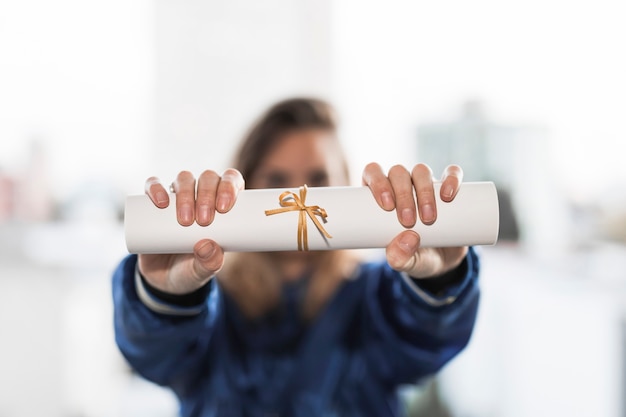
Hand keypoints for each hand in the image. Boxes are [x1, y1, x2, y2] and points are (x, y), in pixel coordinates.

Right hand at [138, 169, 244, 293]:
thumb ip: (209, 263)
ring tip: (185, 220)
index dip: (229, 186)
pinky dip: (155, 188)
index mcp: (223, 204)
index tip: (223, 207)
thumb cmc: (191, 270)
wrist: (162, 281)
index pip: (231, 181)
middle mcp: (202, 195)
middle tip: (204, 220)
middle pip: (207, 178)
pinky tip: (160, 201)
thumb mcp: (202, 271)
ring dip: (186, 194)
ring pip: (184, 179)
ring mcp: (177, 197)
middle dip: (207, 195)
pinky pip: (153, 185)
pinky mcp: (154, 202)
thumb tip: (209, 246)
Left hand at [363, 163, 467, 277]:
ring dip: (424, 191)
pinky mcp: (449, 187)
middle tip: (408, 220)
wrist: (444, 261)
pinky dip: (451, 178)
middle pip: (398, 173)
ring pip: (421, 171)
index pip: (373, 173)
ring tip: (428, 218)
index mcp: (381, 194)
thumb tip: (408, 239)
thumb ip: (400, 258)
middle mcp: (401, 184)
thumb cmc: (415, 256)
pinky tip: (448, 194)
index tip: (387, 206)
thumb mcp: (405, 263)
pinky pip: (452, 172)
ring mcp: (425, 183)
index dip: (377, 182)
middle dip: (402, 194)